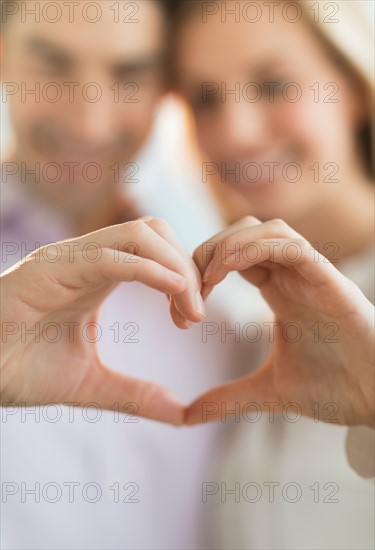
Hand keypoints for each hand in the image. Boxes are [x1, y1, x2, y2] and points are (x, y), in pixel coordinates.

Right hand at [1, 218, 204, 424]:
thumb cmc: (19, 370)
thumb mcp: (91, 384)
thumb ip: (136, 394)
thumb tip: (182, 413)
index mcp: (97, 275)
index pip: (156, 249)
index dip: (185, 275)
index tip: (193, 317)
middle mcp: (87, 259)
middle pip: (155, 230)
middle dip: (187, 266)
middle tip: (196, 314)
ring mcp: (70, 259)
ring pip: (139, 233)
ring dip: (176, 266)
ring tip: (188, 311)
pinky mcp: (52, 269)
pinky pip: (111, 256)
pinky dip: (150, 269)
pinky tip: (174, 295)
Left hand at [187, 217, 373, 426]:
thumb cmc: (335, 388)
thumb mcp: (268, 391)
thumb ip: (227, 398)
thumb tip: (185, 417)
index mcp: (280, 292)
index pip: (235, 256)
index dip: (203, 269)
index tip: (182, 305)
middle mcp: (294, 277)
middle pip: (245, 232)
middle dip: (210, 250)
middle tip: (189, 286)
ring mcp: (313, 275)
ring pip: (269, 229)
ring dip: (231, 244)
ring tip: (208, 275)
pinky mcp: (330, 281)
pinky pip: (292, 246)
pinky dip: (257, 247)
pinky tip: (230, 268)